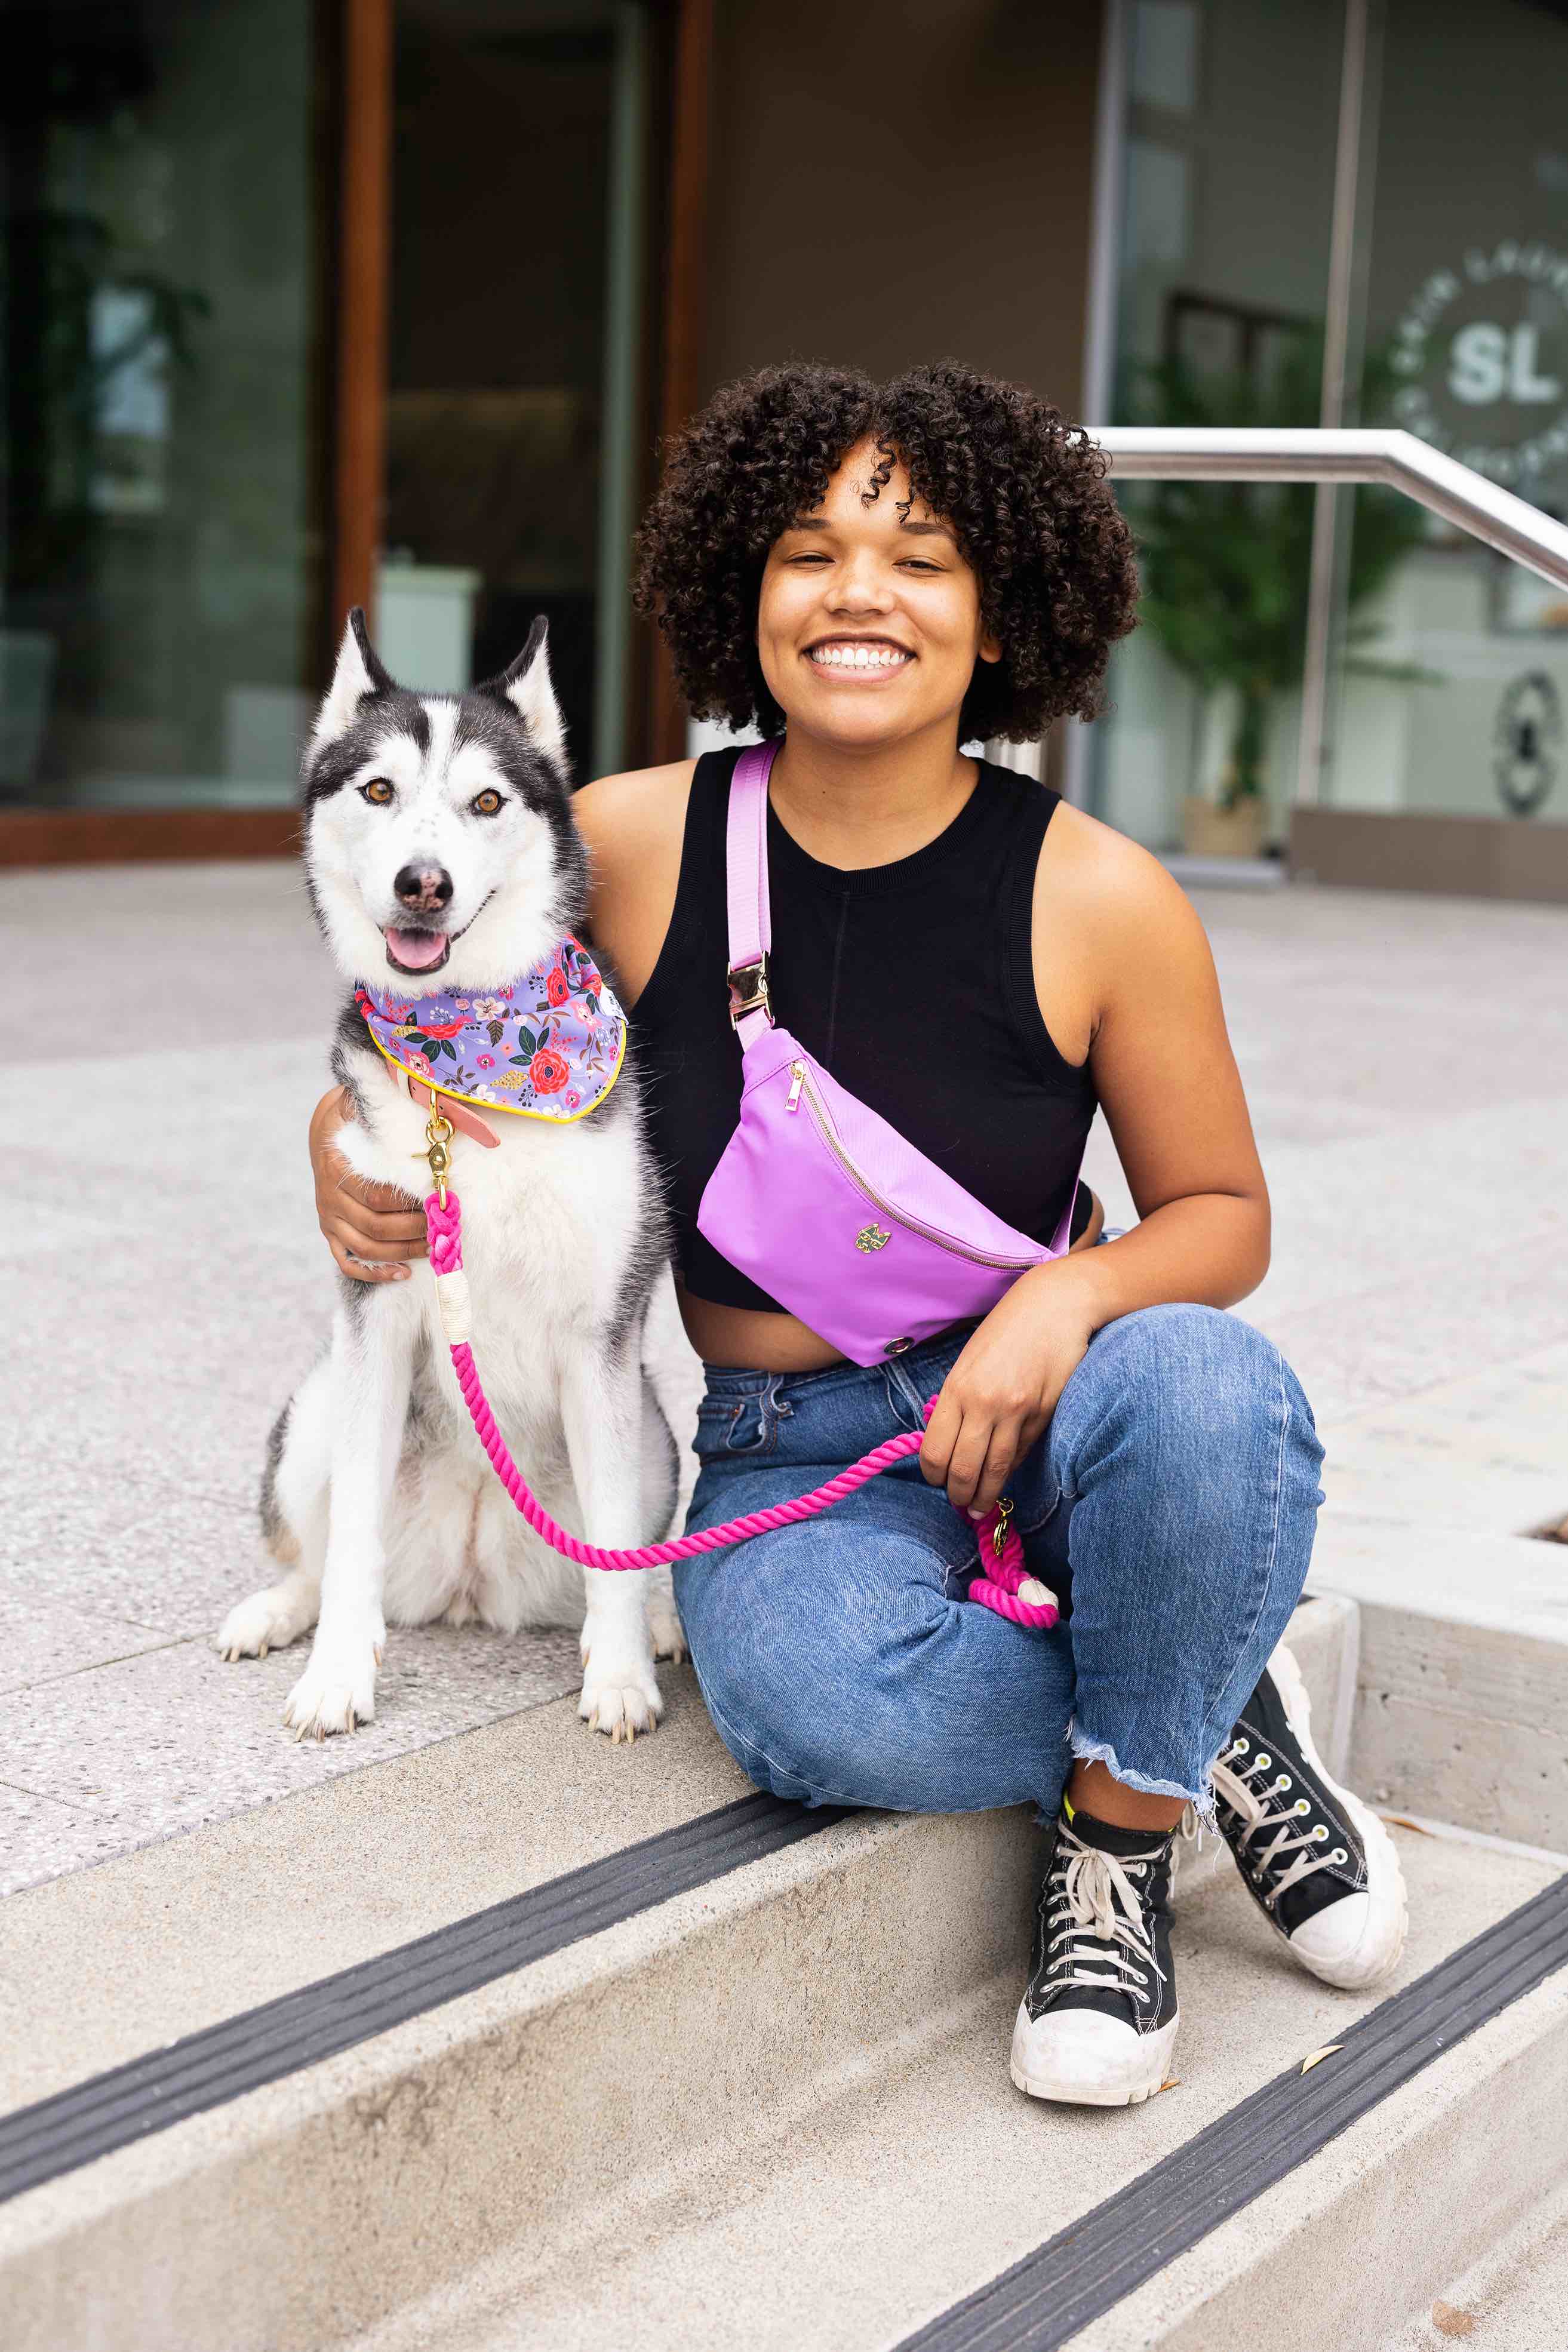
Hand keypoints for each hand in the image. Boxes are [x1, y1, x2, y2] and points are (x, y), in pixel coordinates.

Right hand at [310, 1085, 426, 1283]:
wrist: (325, 1133)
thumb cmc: (355, 1118)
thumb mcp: (359, 1105)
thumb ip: (378, 1106)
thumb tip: (412, 1088)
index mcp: (336, 1166)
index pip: (378, 1196)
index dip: (410, 1203)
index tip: (440, 1202)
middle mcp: (328, 1196)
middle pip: (375, 1226)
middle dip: (414, 1229)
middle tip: (444, 1227)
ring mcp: (329, 1218)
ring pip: (366, 1247)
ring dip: (402, 1251)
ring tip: (433, 1248)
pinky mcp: (331, 1233)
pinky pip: (348, 1262)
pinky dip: (375, 1272)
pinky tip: (403, 1273)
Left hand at [919, 1260, 1101, 1516]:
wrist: (1054, 1306)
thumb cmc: (1006, 1331)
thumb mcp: (969, 1362)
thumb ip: (958, 1402)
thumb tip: (950, 1444)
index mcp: (957, 1388)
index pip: (935, 1451)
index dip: (934, 1475)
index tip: (937, 1481)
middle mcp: (985, 1404)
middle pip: (964, 1470)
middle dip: (959, 1495)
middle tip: (960, 1504)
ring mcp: (1018, 1412)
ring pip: (997, 1471)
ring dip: (986, 1496)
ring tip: (980, 1506)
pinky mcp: (1045, 1415)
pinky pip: (1023, 1454)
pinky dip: (1011, 1470)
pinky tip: (1004, 1477)